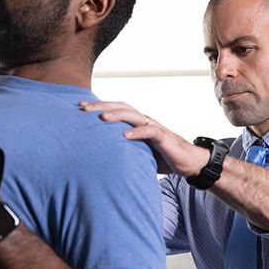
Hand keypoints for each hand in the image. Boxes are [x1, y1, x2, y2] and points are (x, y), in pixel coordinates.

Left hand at [79, 101, 210, 176]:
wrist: (188, 163)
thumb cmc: (163, 157)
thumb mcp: (139, 152)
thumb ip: (124, 150)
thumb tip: (102, 157)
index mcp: (137, 122)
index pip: (115, 109)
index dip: (98, 106)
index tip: (79, 107)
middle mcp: (144, 120)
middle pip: (121, 107)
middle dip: (101, 106)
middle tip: (82, 107)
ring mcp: (154, 127)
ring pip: (133, 115)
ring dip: (117, 115)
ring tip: (102, 118)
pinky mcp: (163, 137)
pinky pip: (149, 132)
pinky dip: (137, 133)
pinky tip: (125, 136)